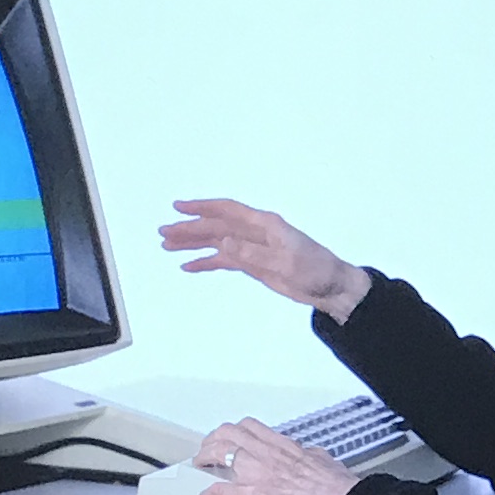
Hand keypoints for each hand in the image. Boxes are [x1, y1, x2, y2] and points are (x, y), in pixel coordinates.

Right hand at [161, 199, 369, 320]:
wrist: (331, 288)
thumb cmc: (315, 270)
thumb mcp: (285, 262)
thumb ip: (253, 253)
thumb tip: (223, 242)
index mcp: (264, 224)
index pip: (227, 210)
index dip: (202, 207)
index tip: (179, 207)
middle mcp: (255, 232)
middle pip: (216, 226)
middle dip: (190, 228)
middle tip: (164, 232)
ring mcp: (253, 248)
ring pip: (216, 242)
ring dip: (193, 244)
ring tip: (168, 247)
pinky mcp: (253, 264)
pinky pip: (224, 260)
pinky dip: (206, 262)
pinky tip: (189, 266)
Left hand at [193, 419, 354, 494]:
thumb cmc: (337, 490)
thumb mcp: (324, 460)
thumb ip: (312, 456)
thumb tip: (309, 454)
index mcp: (285, 447)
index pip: (251, 427)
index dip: (234, 432)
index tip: (230, 438)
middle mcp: (268, 455)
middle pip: (229, 433)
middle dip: (214, 441)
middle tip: (209, 451)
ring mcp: (259, 474)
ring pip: (220, 453)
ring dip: (206, 459)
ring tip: (202, 467)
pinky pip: (223, 492)